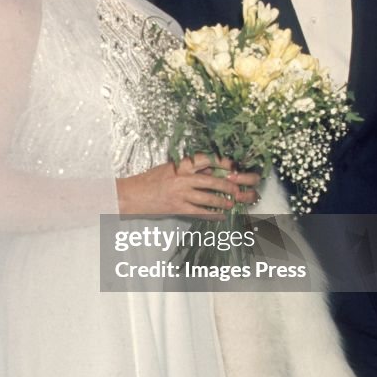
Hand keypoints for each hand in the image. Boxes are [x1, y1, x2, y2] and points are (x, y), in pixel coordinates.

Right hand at [116, 154, 259, 216]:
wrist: (131, 195)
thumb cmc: (151, 180)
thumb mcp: (170, 168)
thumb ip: (189, 169)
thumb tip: (212, 170)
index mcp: (181, 165)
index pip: (207, 160)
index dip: (225, 163)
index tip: (237, 166)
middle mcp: (183, 177)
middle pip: (214, 180)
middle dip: (232, 185)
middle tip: (244, 189)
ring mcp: (180, 193)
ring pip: (209, 197)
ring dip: (224, 201)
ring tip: (234, 203)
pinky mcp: (177, 207)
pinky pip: (200, 212)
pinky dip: (213, 214)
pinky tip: (222, 216)